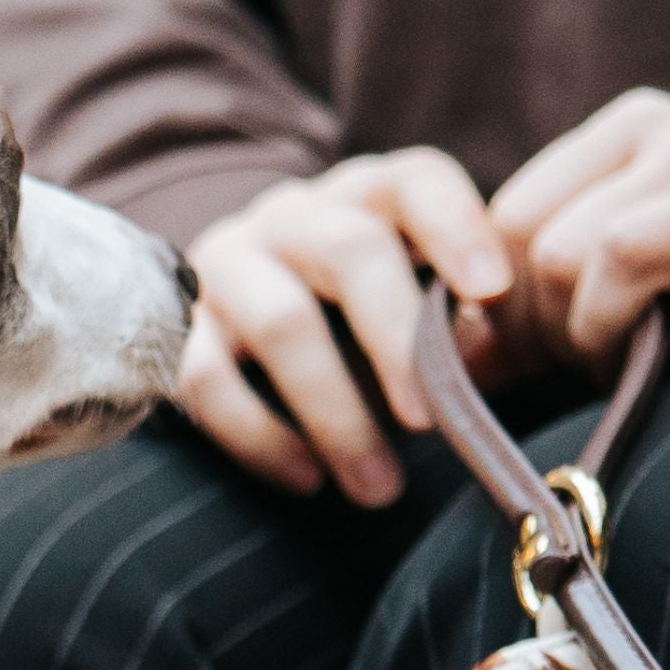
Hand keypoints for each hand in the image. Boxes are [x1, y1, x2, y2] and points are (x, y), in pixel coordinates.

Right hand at [177, 151, 511, 504]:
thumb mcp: (415, 304)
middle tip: (431, 423)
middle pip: (348, 250)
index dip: (456, 228)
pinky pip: (209, 380)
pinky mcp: (178, 329)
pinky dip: (263, 437)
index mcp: (366, 198)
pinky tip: (308, 479)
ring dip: (337, 413)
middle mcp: (292, 218)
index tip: (492, 292)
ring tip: (380, 488)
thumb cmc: (360, 319)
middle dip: (396, 341)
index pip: (413, 182)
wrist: (244, 333)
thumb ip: (455, 323)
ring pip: (280, 321)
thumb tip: (480, 356)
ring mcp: (227, 267)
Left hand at [490, 88, 669, 363]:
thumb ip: (532, 290)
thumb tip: (451, 361)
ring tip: (630, 372)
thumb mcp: (624, 249)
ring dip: (610, 342)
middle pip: (559, 246)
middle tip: (586, 366)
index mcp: (632, 129)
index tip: (533, 349)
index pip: (512, 220)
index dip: (505, 306)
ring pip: (620, 255)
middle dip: (555, 331)